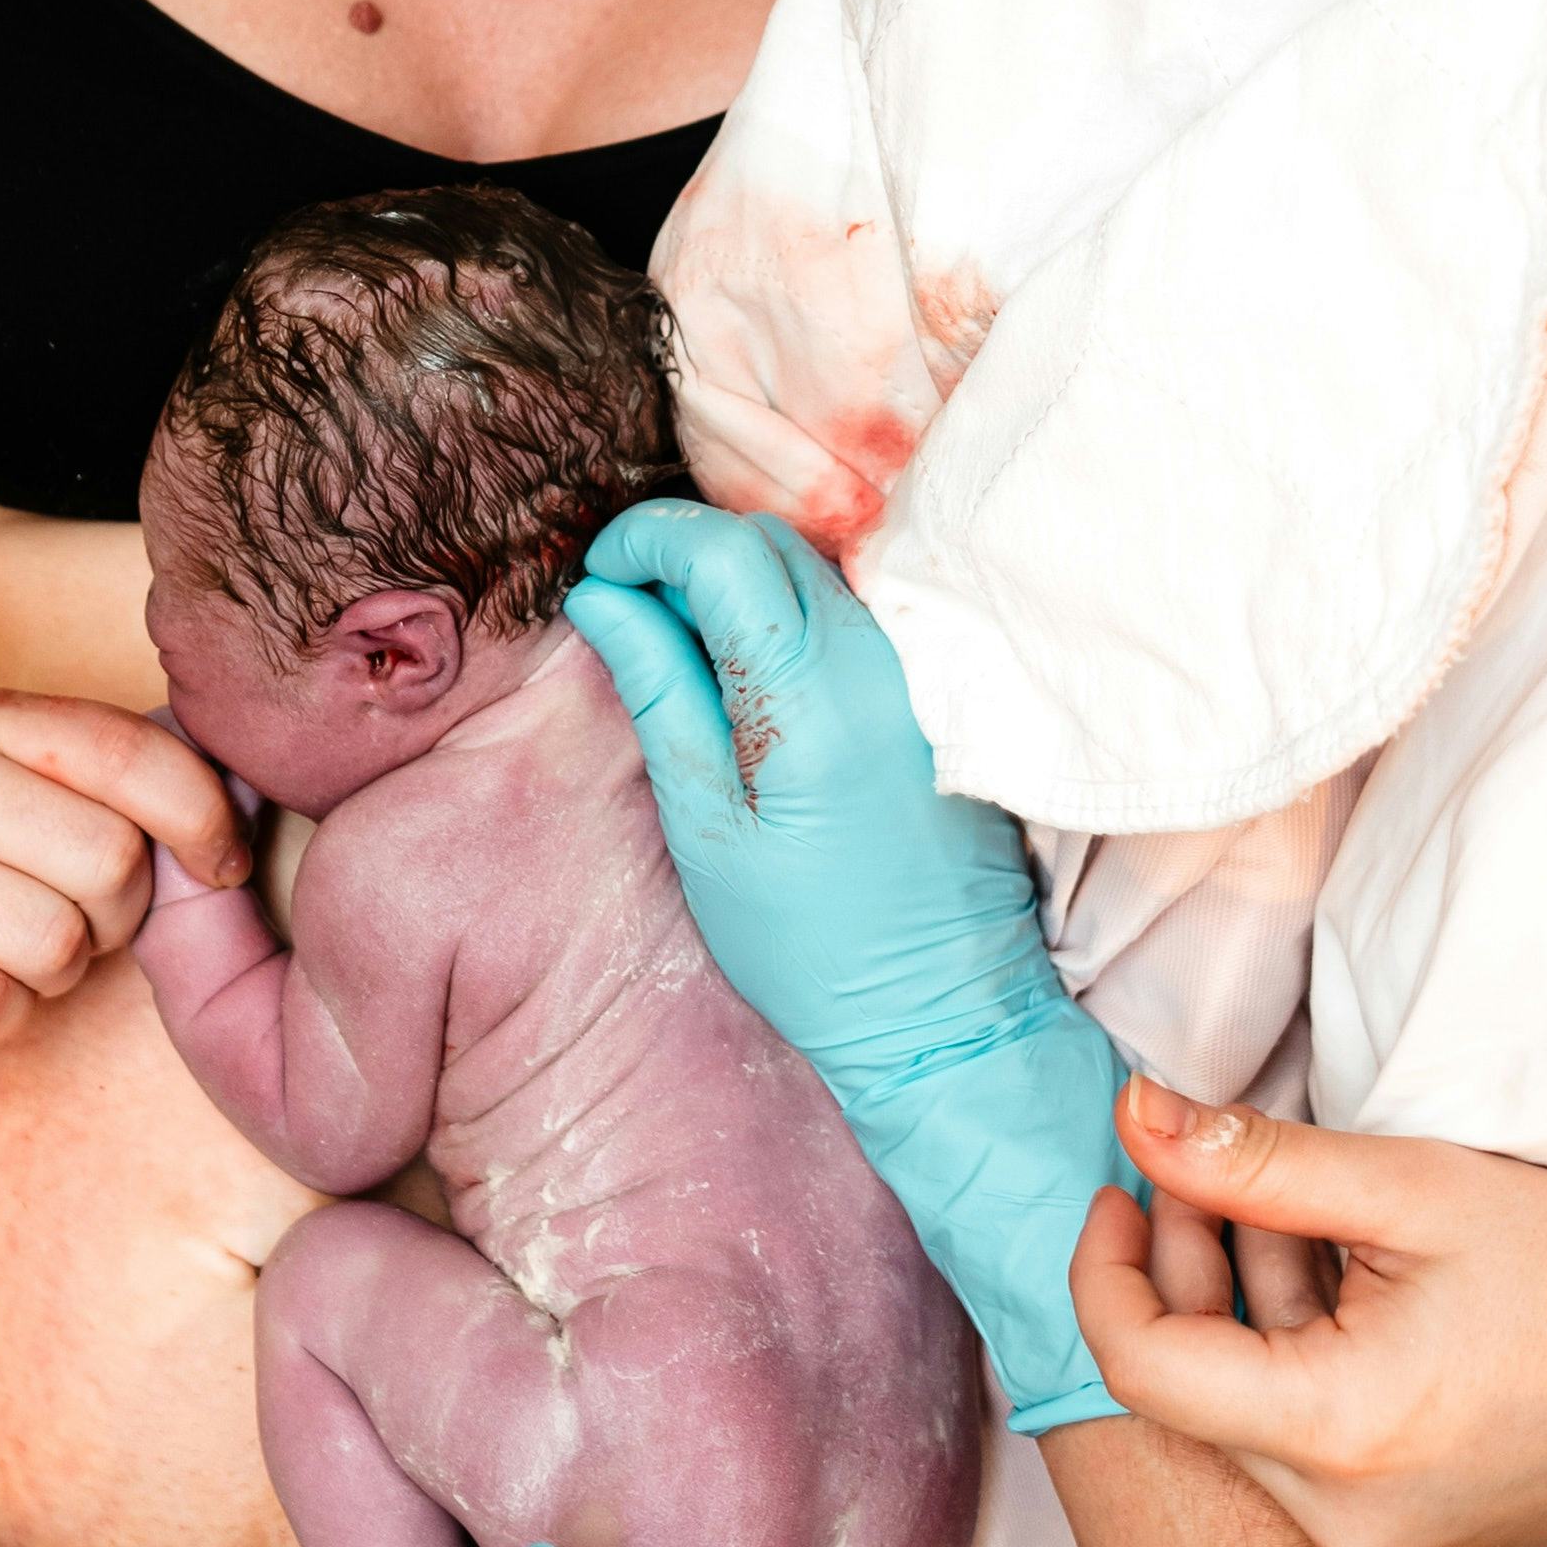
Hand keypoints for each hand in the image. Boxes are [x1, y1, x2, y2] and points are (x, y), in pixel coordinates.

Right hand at [0, 692, 249, 1052]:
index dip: (202, 819)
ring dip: (55, 972)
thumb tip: (243, 793)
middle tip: (70, 919)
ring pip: (55, 943)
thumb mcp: (8, 783)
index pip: (131, 753)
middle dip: (117, 914)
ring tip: (7, 951)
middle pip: (110, 862)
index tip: (219, 864)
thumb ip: (111, 777)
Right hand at [565, 503, 1130, 1428]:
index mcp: (813, 699)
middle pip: (772, 541)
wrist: (942, 1009)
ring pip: (818, 566)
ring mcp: (924, 671)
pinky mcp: (945, 690)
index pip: (725, 548)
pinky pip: (858, 607)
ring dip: (742, 580)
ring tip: (690, 648)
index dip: (647, 537)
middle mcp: (883, 663)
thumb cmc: (810, 942)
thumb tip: (601, 597)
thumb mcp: (705, 827)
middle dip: (688, 551)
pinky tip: (760, 676)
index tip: (601, 574)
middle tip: (633, 613)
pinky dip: (793, 610)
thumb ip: (659, 693)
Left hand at [1073, 1085, 1546, 1546]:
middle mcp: (1352, 1523)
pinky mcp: (1421, 1532)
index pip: (1144, 1369)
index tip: (1121, 1180)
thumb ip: (1255, 1162)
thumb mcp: (1411, 1187)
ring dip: (1240, 1300)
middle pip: (1196, 1393)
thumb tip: (1133, 1115)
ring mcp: (1389, 1540)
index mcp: (1341, 1440)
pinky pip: (1313, 1439)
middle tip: (1194, 1160)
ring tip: (1267, 1190)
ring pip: (1252, 1414)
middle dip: (1179, 1266)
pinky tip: (1330, 1259)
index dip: (1106, 1269)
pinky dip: (1299, 1347)